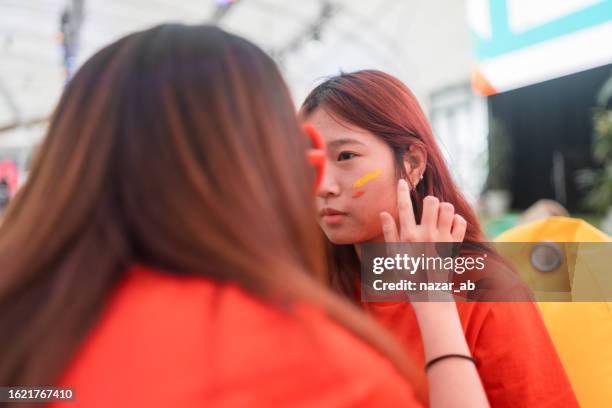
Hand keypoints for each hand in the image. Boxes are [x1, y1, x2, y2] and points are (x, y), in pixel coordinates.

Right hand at [379, 179, 466, 300]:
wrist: (428, 291)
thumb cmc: (408, 272)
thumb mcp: (394, 254)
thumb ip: (389, 232)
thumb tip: (383, 213)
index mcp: (408, 236)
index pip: (404, 207)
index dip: (402, 191)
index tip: (402, 182)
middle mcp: (425, 235)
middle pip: (431, 201)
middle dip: (429, 201)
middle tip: (428, 210)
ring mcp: (442, 239)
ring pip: (447, 208)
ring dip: (444, 209)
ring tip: (440, 217)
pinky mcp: (454, 244)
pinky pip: (460, 221)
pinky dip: (456, 221)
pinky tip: (450, 226)